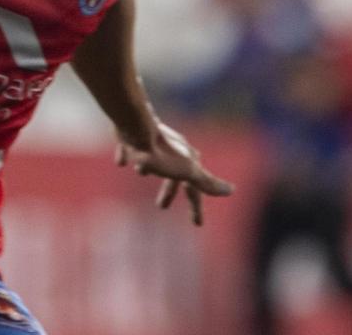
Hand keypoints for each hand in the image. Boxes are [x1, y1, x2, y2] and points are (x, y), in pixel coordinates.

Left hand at [115, 121, 233, 225]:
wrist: (136, 126)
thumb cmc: (161, 153)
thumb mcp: (186, 172)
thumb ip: (206, 182)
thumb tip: (231, 190)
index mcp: (187, 161)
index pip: (195, 190)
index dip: (196, 208)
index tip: (198, 224)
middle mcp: (173, 149)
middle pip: (173, 174)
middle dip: (169, 190)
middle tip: (161, 207)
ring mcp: (152, 141)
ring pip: (155, 156)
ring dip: (151, 168)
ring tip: (141, 172)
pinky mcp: (133, 136)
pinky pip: (130, 146)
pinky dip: (127, 154)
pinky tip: (120, 161)